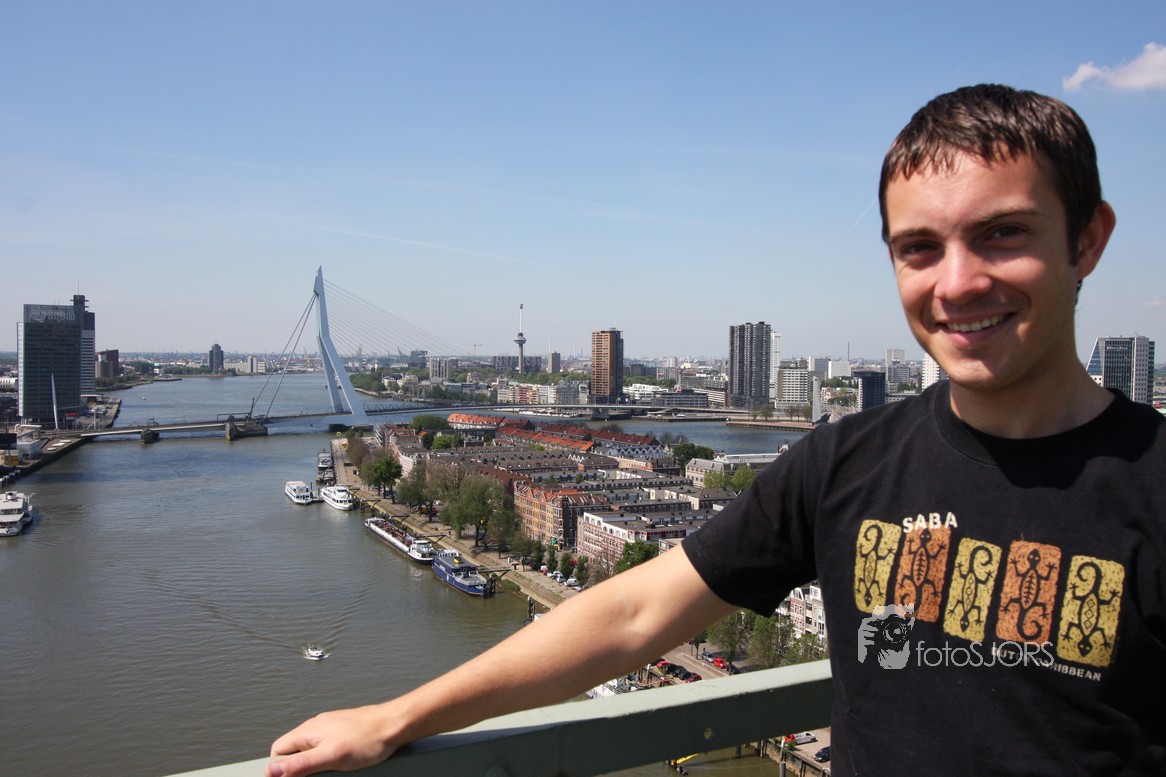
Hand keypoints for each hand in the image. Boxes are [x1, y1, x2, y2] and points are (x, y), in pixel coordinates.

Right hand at [267, 703, 399, 776]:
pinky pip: (326, 750)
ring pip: (311, 753)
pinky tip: (342, 765)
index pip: (277, 751)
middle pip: (294, 753)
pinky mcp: (341, 734)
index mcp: (307, 731)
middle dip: (300, 769)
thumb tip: (271, 770)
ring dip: (316, 766)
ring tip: (333, 770)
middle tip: (318, 775)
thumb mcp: (330, 757)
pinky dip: (329, 760)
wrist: (393, 725)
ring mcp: (329, 729)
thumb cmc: (367, 738)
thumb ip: (300, 764)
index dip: (279, 769)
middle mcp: (315, 728)